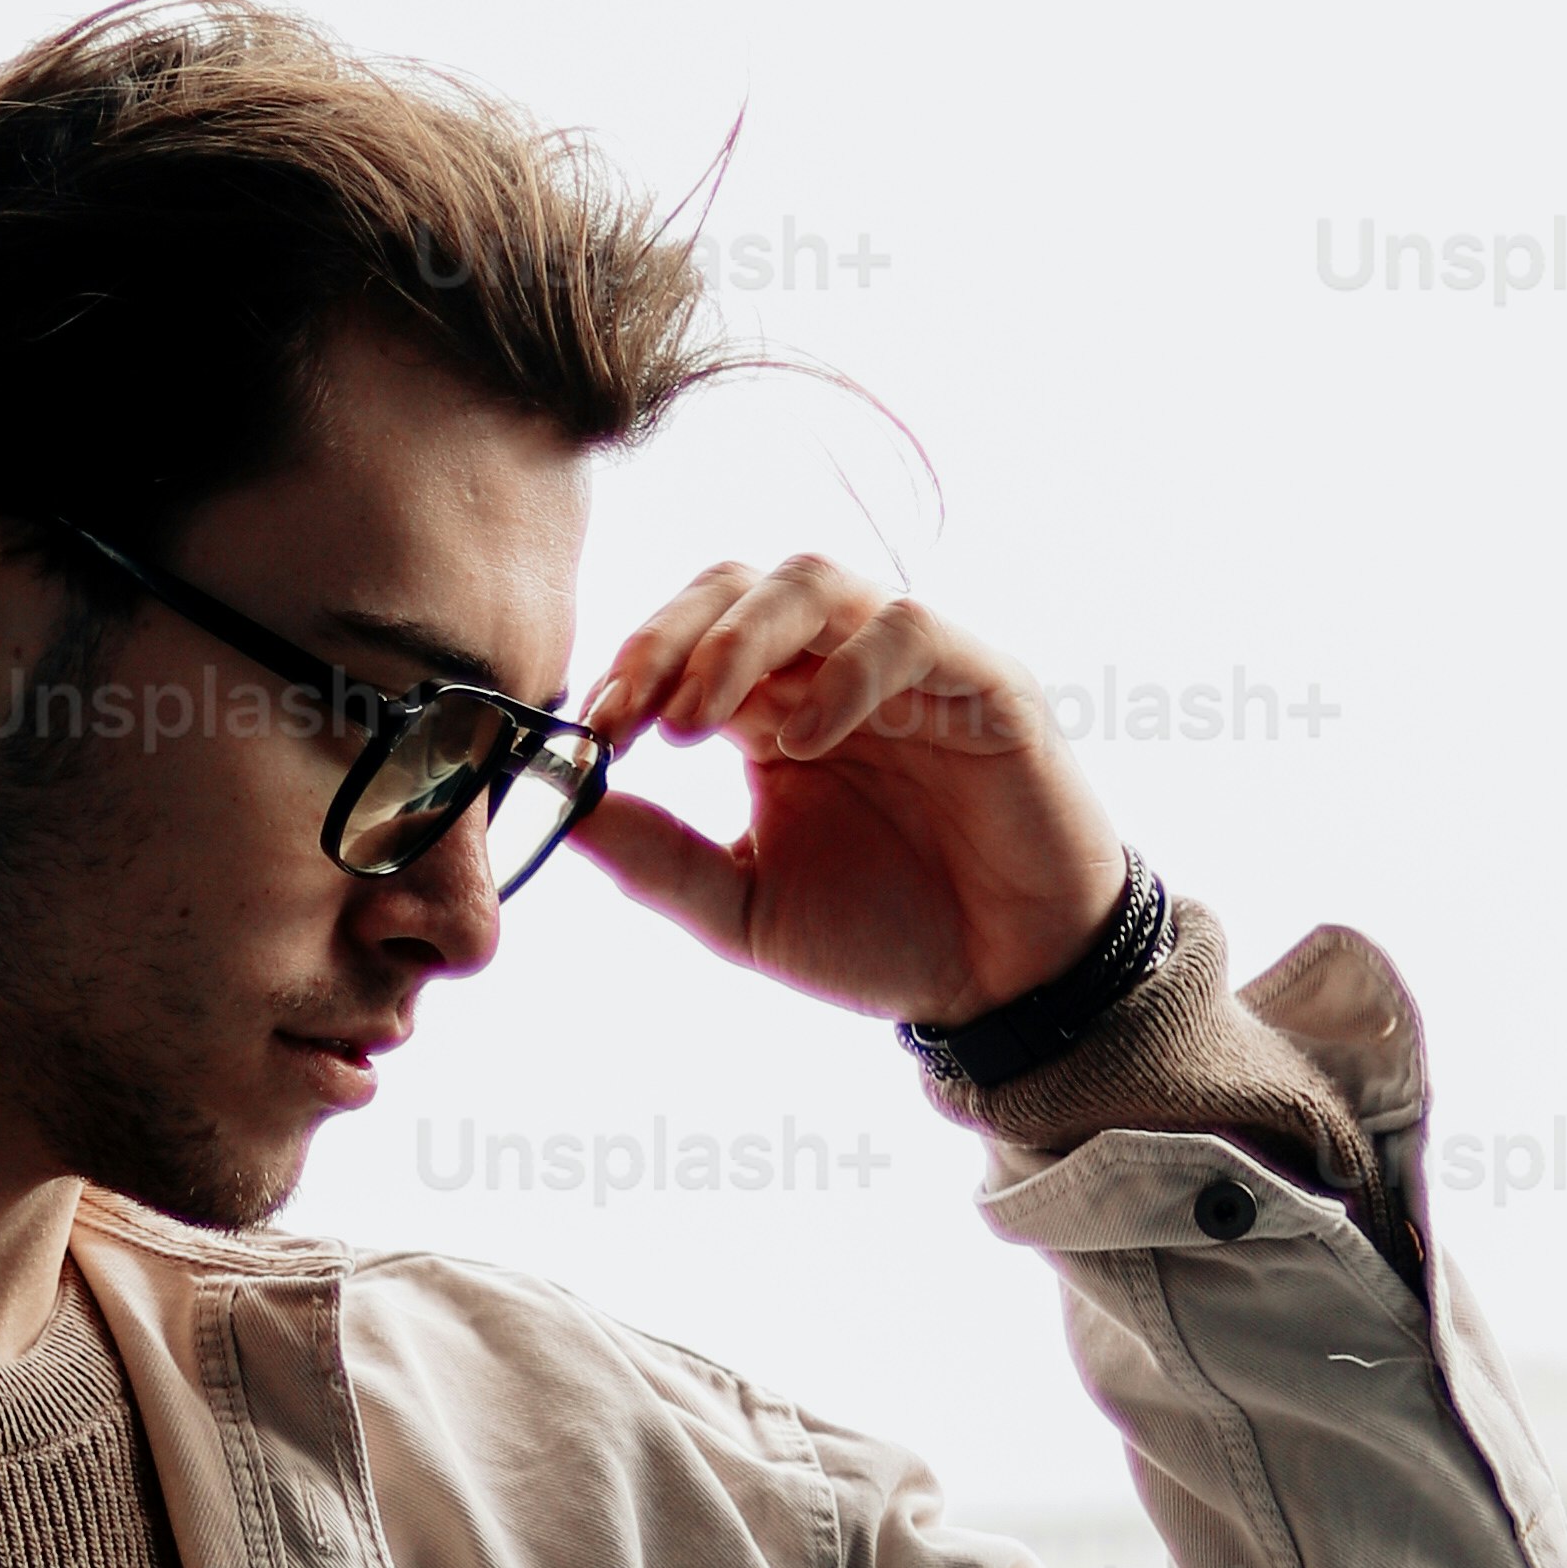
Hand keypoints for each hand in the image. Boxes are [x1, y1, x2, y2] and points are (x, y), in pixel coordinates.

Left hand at [570, 554, 1128, 1027]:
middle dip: (670, 637)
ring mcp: (909, 668)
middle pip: (738, 585)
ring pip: (816, 582)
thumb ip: (655, 858)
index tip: (590, 730)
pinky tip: (802, 742)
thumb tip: (560, 804)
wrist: (1006, 985)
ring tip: (697, 720)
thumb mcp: (742, 911)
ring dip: (741, 639)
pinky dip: (845, 673)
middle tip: (629, 714)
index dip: (633, 666)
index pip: (689, 638)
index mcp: (771, 711)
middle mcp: (833, 672)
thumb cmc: (884, 938)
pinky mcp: (982, 683)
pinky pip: (908, 632)